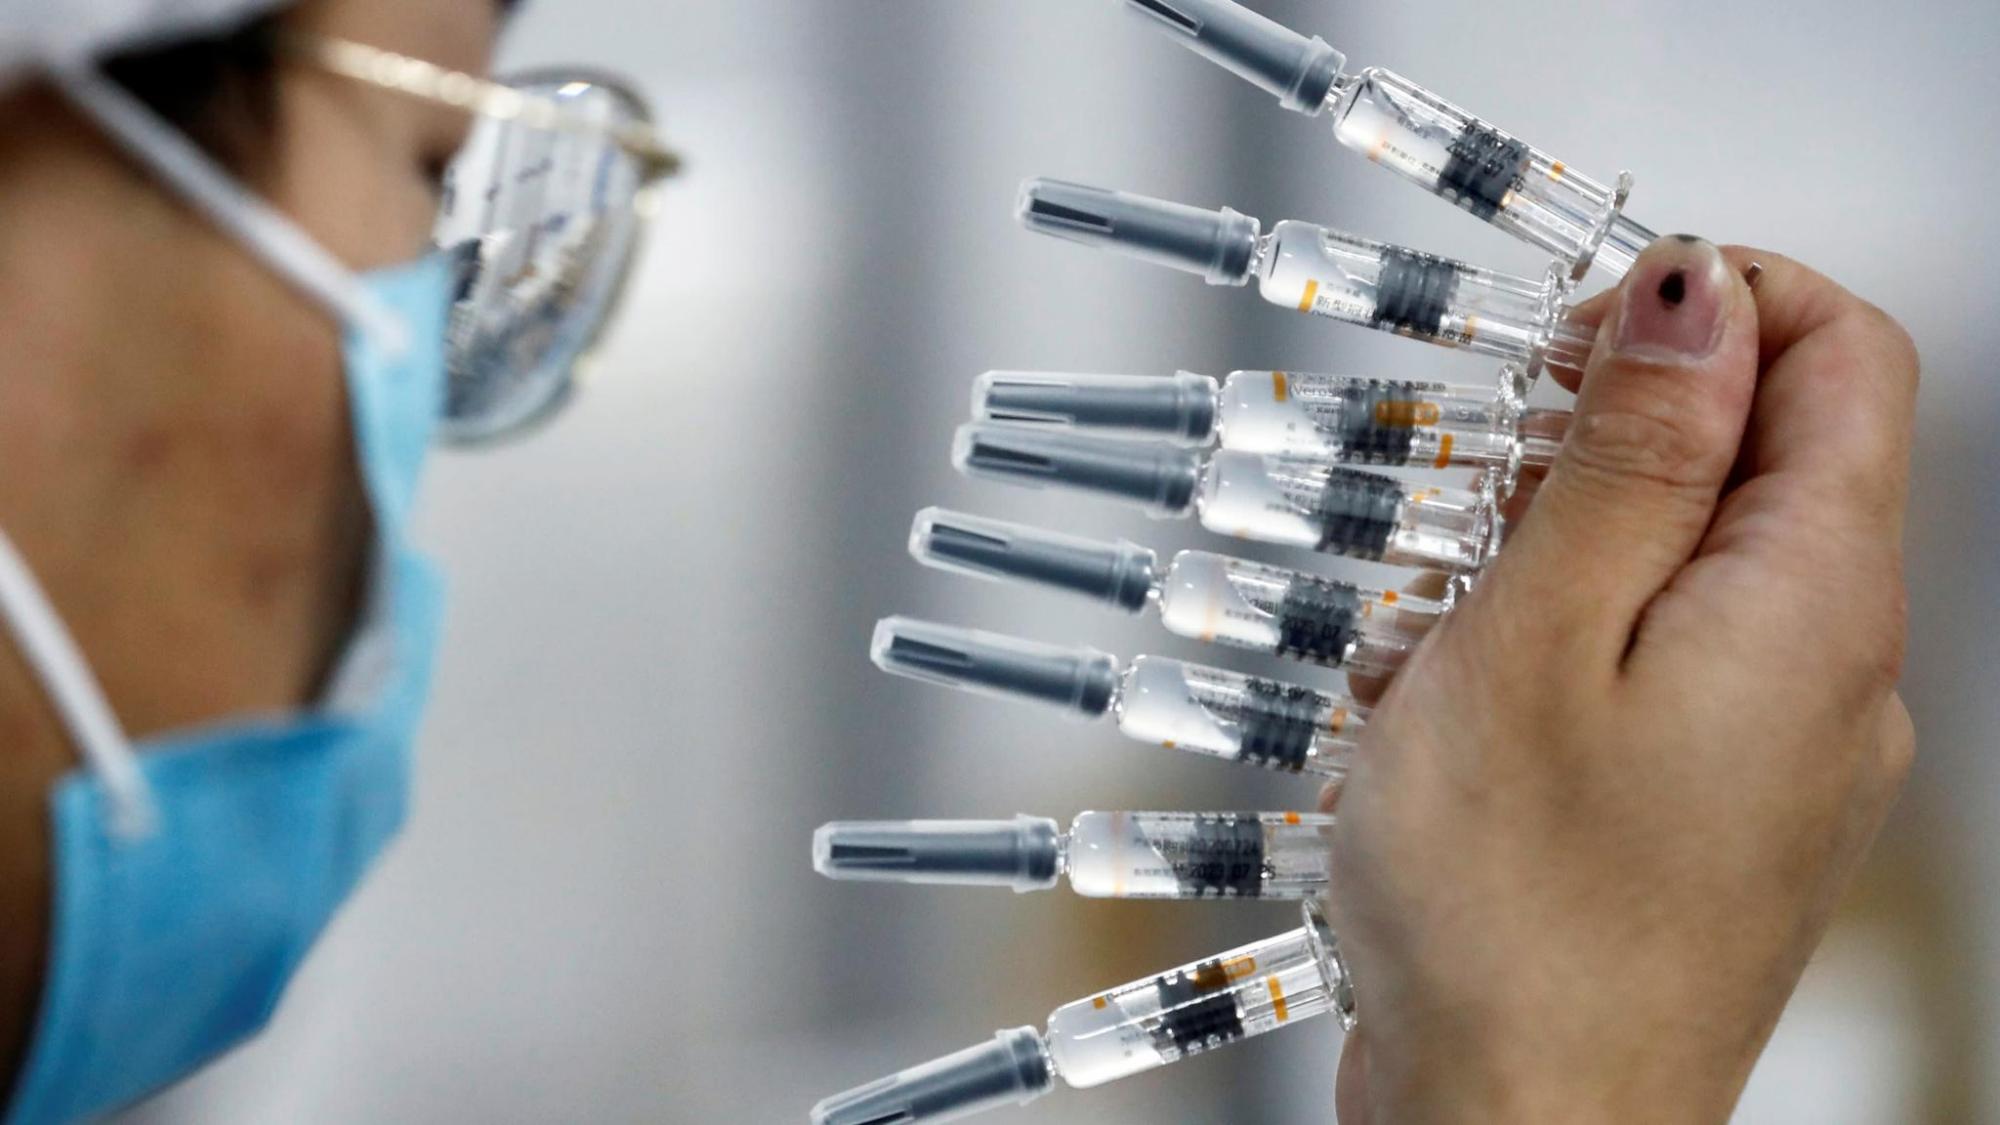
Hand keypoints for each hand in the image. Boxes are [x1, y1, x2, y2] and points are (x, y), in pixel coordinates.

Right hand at [1323, 237, 1919, 1122]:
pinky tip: (1461, 704)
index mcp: (1815, 600)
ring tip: (1445, 624)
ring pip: (1691, 563)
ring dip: (1559, 551)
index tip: (1572, 343)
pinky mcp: (1718, 806)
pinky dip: (1558, 646)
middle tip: (1481, 492)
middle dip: (1606, 438)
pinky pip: (1659, 666)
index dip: (1710, 302)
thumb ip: (1630, 454)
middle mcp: (1834, 670)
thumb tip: (1696, 290)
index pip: (1843, 350)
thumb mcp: (1539, 634)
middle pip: (1762, 455)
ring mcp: (1784, 748)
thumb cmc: (1513, 917)